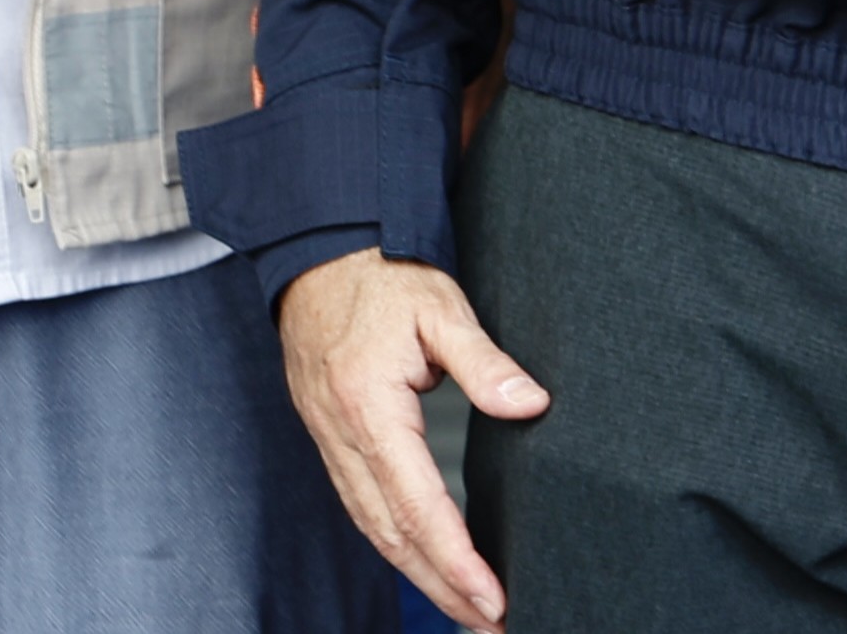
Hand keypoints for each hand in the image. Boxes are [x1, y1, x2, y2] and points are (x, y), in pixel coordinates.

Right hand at [273, 251, 546, 632]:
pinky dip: (392, 544)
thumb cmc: (380, 273)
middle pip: (391, 535)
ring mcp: (328, 439)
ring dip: (419, 576)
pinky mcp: (327, 437)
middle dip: (442, 588)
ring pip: (371, 528)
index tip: (493, 598)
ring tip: (466, 608)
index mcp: (368, 407)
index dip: (456, 560)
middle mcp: (340, 434)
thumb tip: (529, 405)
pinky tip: (421, 561)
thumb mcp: (440, 304)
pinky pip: (358, 506)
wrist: (317, 249)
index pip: (418, 506)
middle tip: (490, 623)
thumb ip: (484, 361)